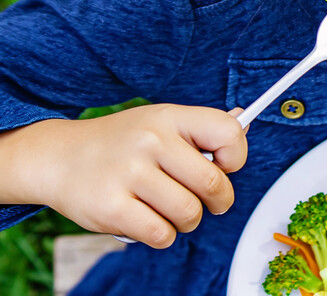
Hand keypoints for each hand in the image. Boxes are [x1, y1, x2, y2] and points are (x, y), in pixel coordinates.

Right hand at [12, 104, 247, 247]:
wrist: (58, 157)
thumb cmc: (121, 142)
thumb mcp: (160, 121)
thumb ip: (201, 127)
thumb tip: (244, 123)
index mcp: (170, 117)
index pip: (228, 133)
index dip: (236, 156)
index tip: (225, 166)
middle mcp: (150, 141)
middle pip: (214, 184)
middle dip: (219, 201)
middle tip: (210, 202)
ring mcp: (129, 174)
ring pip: (190, 213)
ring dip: (188, 220)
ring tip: (170, 208)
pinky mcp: (111, 209)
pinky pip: (162, 235)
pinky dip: (162, 234)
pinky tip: (148, 218)